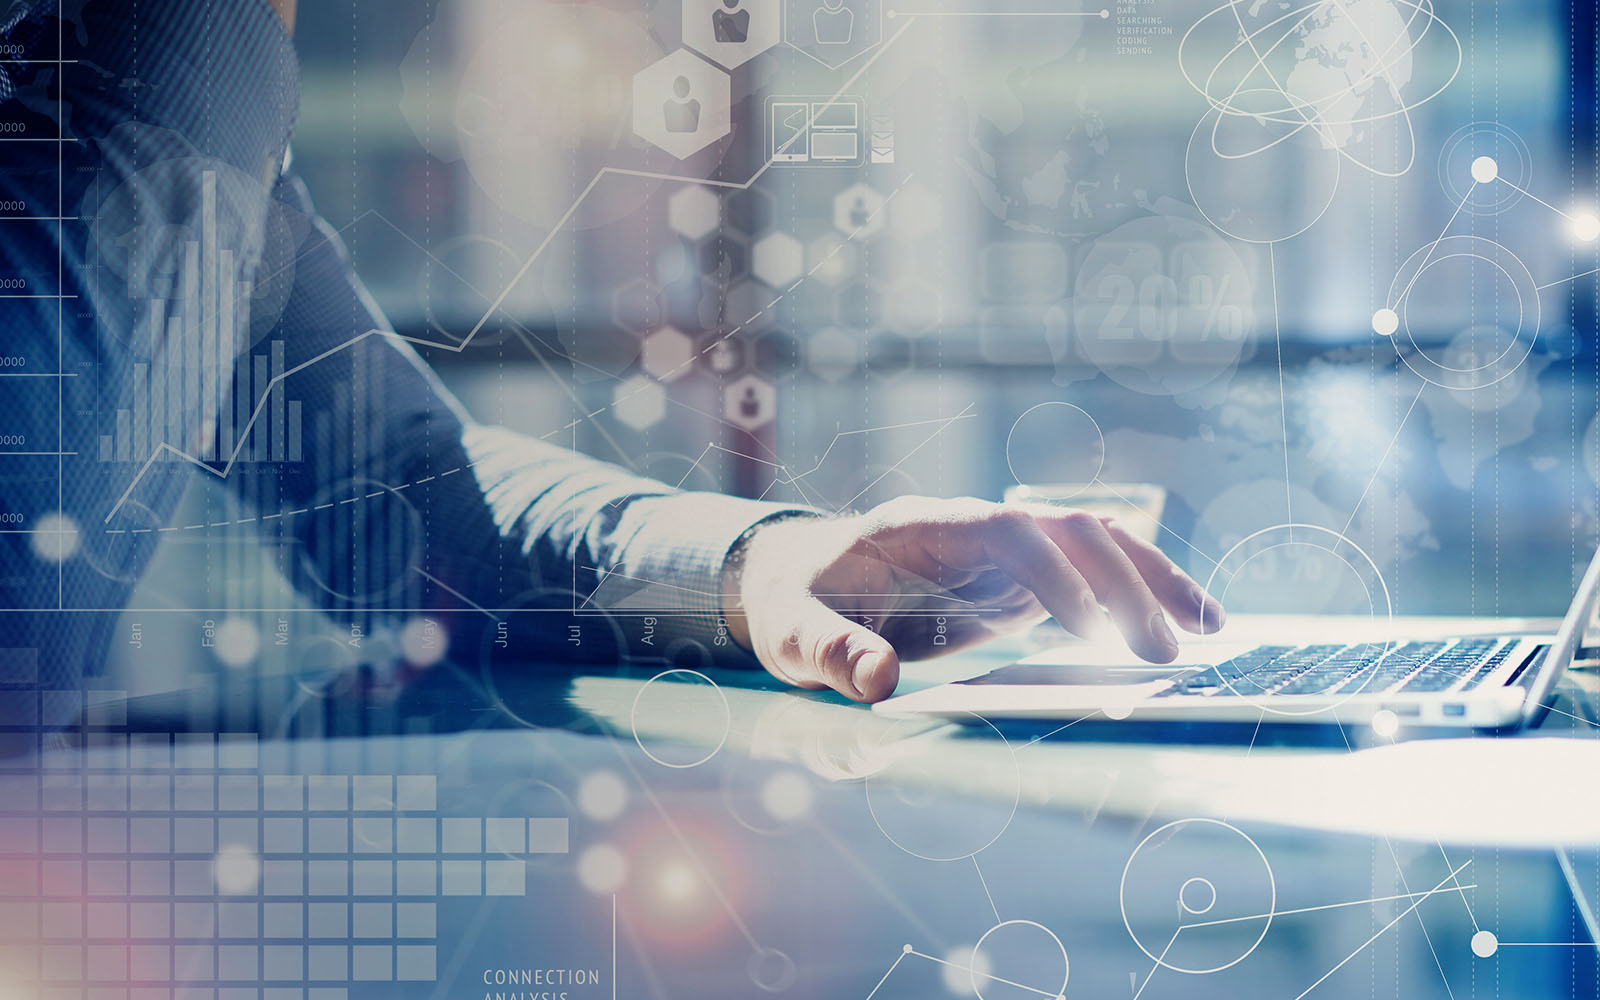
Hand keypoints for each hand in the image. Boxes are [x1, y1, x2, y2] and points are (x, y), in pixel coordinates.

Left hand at [723, 496, 1224, 702]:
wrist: (793, 580)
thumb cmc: (791, 602)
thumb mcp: (789, 633)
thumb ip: (829, 653)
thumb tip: (880, 683)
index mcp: (922, 525)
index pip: (1007, 530)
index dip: (1053, 572)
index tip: (1088, 627)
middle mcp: (974, 530)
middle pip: (1066, 531)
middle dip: (1121, 581)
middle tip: (1163, 651)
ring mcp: (997, 554)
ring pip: (1090, 547)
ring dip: (1149, 580)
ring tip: (1209, 628)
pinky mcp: (1012, 585)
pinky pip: (1084, 582)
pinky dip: (1132, 600)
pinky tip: (1176, 630)